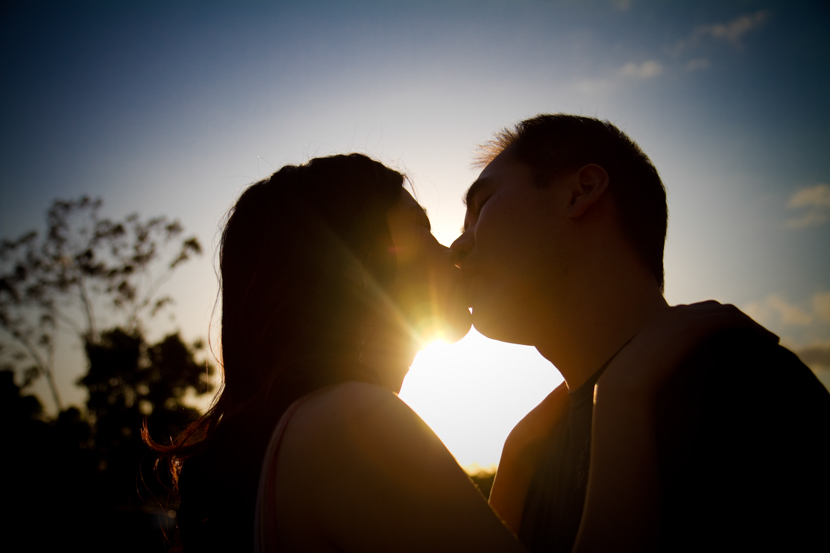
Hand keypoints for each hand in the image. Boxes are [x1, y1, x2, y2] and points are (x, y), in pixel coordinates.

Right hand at [597, 301, 776, 401]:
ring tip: (770, 340)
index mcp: (660, 325)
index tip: (738, 339)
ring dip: (750, 325)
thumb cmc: (631, 392)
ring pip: (726, 313)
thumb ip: (658, 374)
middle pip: (715, 309)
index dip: (721, 324)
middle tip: (760, 337)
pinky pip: (730, 320)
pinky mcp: (694, 326)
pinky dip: (751, 327)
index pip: (697, 314)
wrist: (624, 387)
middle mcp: (672, 316)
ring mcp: (682, 318)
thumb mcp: (645, 378)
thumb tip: (667, 387)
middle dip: (739, 321)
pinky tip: (767, 341)